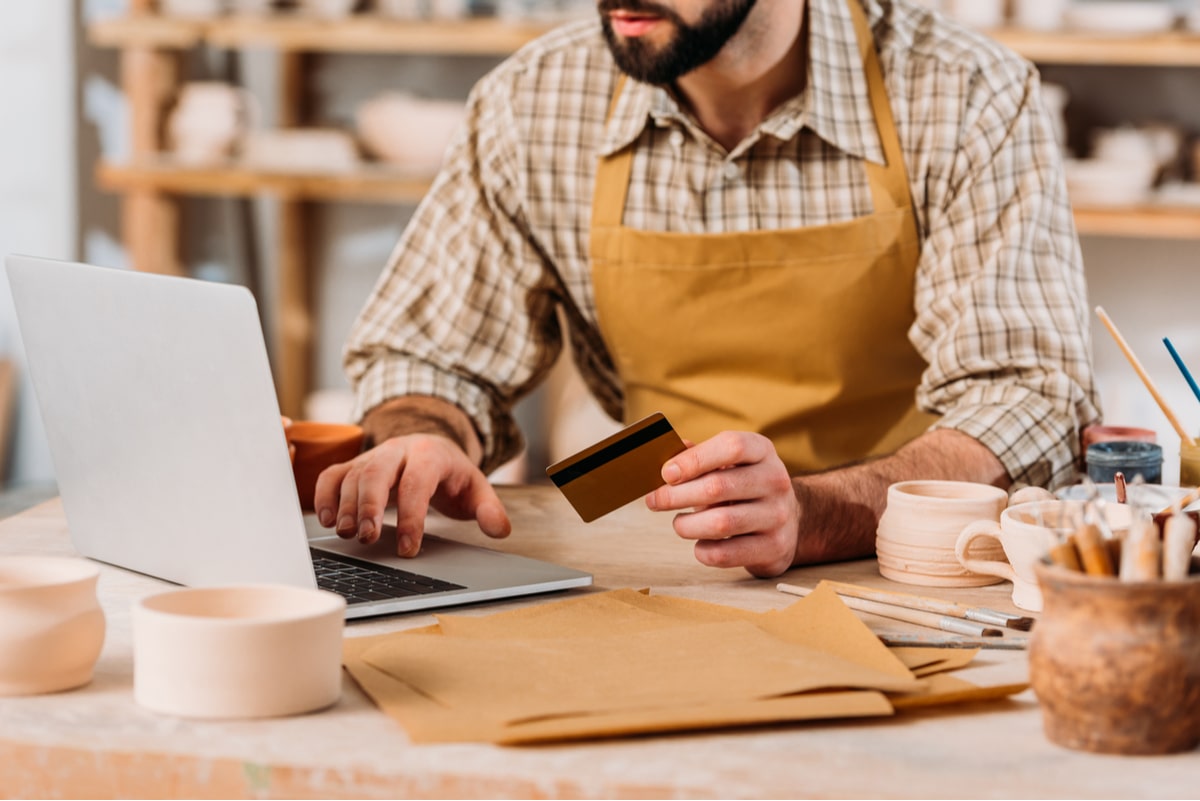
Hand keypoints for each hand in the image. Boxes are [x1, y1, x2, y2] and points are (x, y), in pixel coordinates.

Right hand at [312, 434, 510, 557]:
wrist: (431, 445)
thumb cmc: (451, 474)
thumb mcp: (477, 489)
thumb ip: (489, 510)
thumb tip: (499, 530)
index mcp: (430, 454)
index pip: (417, 482)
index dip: (412, 516)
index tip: (409, 548)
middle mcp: (398, 451)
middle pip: (377, 472)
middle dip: (370, 506)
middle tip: (368, 538)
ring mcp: (373, 456)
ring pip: (353, 474)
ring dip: (346, 506)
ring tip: (348, 534)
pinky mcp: (354, 465)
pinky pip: (332, 474)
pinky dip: (324, 495)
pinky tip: (326, 520)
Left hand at [646, 431, 798, 577]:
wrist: (790, 520)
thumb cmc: (745, 488)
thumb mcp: (730, 464)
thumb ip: (699, 457)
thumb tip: (668, 460)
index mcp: (762, 451)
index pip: (731, 447)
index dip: (694, 459)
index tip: (667, 473)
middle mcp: (775, 481)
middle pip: (717, 486)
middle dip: (676, 495)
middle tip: (655, 500)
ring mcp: (777, 516)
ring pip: (720, 523)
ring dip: (687, 525)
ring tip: (679, 524)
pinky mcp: (773, 548)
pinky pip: (726, 553)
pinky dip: (703, 550)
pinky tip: (699, 544)